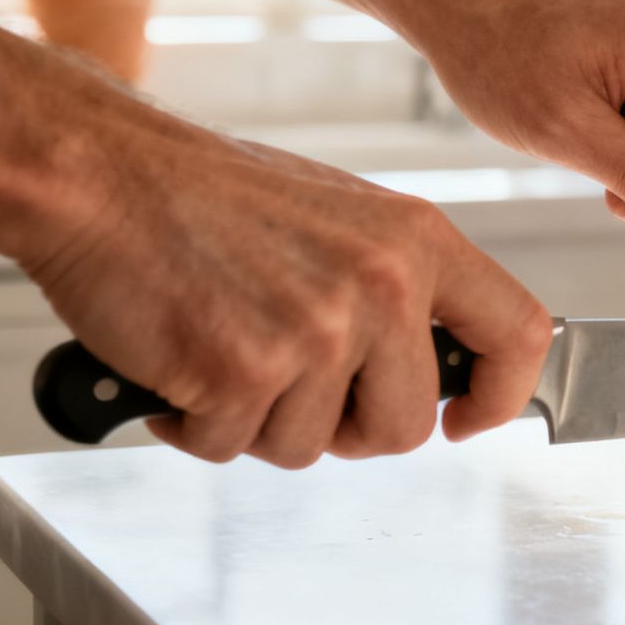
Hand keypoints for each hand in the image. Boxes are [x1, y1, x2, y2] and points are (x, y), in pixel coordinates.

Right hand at [25, 121, 551, 468]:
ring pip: (310, 448)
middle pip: (404, 426)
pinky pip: (231, 447)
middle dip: (346, 430)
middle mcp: (383, 285)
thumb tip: (442, 362)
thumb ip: (401, 285)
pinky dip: (195, 425)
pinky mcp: (244, 372)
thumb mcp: (348, 217)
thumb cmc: (212, 197)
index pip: (518, 333)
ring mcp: (317, 331)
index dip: (500, 397)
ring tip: (224, 350)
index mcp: (419, 241)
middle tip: (291, 389)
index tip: (466, 420)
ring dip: (258, 423)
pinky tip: (180, 365)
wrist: (106, 176)